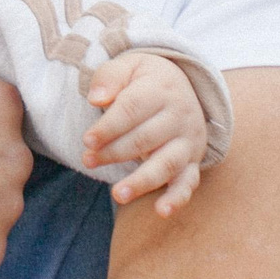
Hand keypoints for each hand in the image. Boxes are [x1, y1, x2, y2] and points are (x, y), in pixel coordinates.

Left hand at [83, 51, 207, 214]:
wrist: (184, 86)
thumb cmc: (145, 80)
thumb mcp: (128, 67)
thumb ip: (109, 77)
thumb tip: (96, 99)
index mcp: (161, 90)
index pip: (132, 109)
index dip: (109, 127)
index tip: (87, 140)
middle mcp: (179, 116)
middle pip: (145, 138)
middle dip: (114, 152)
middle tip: (87, 161)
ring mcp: (188, 141)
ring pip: (166, 164)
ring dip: (142, 181)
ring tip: (118, 194)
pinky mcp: (192, 162)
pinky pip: (188, 183)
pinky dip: (177, 199)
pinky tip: (161, 211)